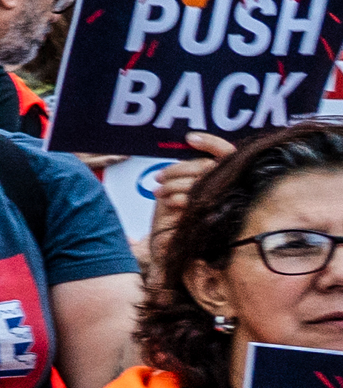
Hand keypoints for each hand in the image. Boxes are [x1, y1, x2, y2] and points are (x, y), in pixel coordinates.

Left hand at [143, 132, 238, 259]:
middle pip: (204, 165)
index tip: (189, 138)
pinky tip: (168, 202)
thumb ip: (189, 173)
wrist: (176, 249)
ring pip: (197, 180)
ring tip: (159, 192)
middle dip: (177, 169)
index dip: (210, 142)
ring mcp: (223, 198)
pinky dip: (178, 197)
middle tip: (159, 177)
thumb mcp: (183, 190)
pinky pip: (195, 197)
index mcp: (225, 177)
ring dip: (173, 184)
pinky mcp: (213, 213)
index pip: (224, 151)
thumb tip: (181, 150)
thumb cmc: (178, 218)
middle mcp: (229, 186)